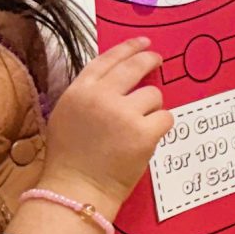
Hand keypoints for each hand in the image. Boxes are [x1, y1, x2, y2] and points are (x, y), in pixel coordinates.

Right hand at [42, 37, 172, 211]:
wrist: (75, 191)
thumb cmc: (71, 159)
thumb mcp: (68, 116)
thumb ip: (91, 94)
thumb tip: (121, 78)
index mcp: (78, 92)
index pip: (107, 60)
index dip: (127, 48)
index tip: (143, 42)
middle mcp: (100, 97)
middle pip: (134, 67)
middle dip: (150, 60)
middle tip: (158, 61)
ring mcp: (123, 113)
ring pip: (153, 95)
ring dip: (151, 109)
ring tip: (136, 129)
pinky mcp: (143, 132)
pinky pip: (166, 117)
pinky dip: (160, 127)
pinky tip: (146, 139)